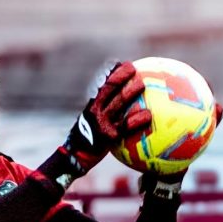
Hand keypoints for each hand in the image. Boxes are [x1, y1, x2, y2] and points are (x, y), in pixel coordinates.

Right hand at [42, 58, 148, 186]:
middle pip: (110, 88)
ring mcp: (101, 123)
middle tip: (136, 70)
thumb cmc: (88, 140)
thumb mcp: (91, 123)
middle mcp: (95, 111)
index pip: (102, 83)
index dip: (114, 72)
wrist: (74, 158)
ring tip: (143, 85)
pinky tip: (148, 116)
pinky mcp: (108, 137)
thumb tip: (122, 103)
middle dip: (123, 76)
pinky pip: (125, 126)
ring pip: (118, 103)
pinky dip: (137, 119)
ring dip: (131, 91)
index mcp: (92, 105)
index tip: (124, 64)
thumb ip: (104, 112)